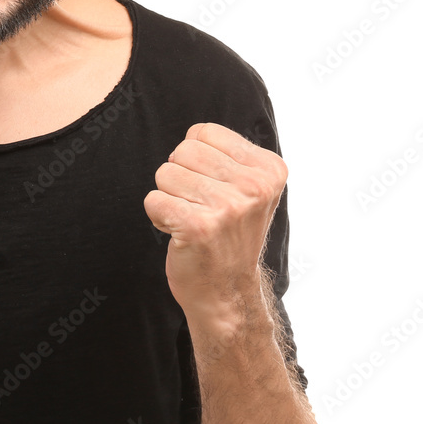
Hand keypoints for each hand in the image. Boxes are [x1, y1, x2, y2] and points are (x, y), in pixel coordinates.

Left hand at [143, 122, 286, 319]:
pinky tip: (178, 233)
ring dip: (169, 197)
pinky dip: (157, 215)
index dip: (196, 159)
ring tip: (191, 219)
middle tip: (198, 206)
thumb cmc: (228, 232)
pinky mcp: (199, 227)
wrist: (227, 291)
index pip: (203, 132)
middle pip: (182, 150)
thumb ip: (227, 154)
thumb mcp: (247, 187)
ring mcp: (229, 207)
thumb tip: (193, 135)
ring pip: (165, 173)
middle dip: (179, 176)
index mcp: (269, 169)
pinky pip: (153, 199)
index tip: (213, 188)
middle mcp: (255, 186)